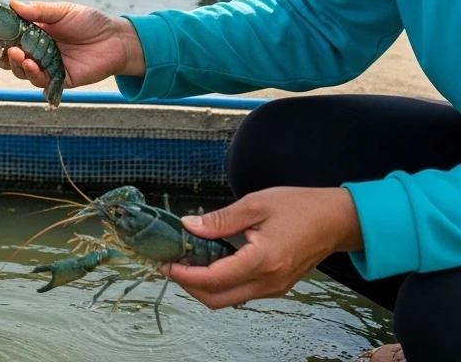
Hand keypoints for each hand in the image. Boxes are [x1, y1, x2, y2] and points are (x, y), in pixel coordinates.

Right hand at [0, 1, 144, 89]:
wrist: (116, 40)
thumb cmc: (90, 22)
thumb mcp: (62, 11)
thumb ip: (38, 11)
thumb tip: (13, 4)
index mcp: (34, 33)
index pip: (9, 37)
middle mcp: (37, 51)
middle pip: (10, 57)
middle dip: (1, 54)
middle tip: (0, 47)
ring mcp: (46, 67)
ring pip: (21, 71)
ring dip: (15, 64)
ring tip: (17, 54)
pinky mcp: (58, 80)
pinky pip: (40, 82)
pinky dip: (33, 75)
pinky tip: (32, 66)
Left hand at [161, 187, 363, 308]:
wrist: (338, 220)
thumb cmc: (301, 207)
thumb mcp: (256, 204)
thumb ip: (220, 219)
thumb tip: (188, 226)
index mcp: (263, 261)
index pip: (213, 279)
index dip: (184, 274)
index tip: (165, 263)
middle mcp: (269, 282)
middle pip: (217, 299)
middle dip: (188, 286)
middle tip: (171, 265)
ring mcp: (274, 288)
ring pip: (228, 299)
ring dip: (203, 287)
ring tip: (187, 262)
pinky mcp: (276, 286)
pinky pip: (241, 292)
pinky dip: (220, 284)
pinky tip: (210, 263)